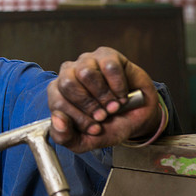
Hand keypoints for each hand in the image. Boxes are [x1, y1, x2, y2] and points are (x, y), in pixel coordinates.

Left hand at [47, 47, 162, 152]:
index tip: (96, 129)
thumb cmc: (108, 125)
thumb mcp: (85, 140)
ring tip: (114, 106)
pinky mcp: (106, 55)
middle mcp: (68, 73)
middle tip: (104, 116)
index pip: (57, 102)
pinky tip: (123, 95)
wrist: (138, 117)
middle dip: (89, 106)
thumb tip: (57, 120)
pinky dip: (118, 85)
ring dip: (103, 95)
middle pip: (68, 84)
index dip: (78, 119)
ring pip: (86, 72)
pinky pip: (109, 67)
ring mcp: (87, 61)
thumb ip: (64, 136)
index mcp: (58, 93)